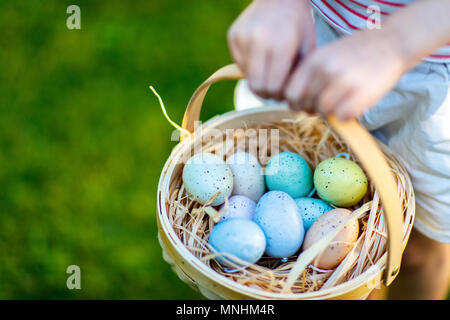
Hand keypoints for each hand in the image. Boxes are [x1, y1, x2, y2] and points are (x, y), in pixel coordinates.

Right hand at [227, 0, 314, 99]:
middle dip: (267, 92)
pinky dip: (250, 66)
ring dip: (258, 79)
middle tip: (275, 89)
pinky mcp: (233, 35)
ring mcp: (243, 36)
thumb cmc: (298, 24)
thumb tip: (289, 103)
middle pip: (257, 86)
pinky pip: (240, 64)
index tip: (284, 93)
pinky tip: (260, 55)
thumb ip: (298, 76)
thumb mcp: (307, 48)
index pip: (273, 88)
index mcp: (281, 44)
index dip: (279, 95)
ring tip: (270, 70)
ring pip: (247, 77)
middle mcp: (259, 40)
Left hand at [285, 29, 405, 119]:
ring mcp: (343, 81)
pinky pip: (342, 117)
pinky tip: (353, 106)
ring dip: (330, 113)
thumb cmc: (355, 53)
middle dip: (312, 109)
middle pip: (304, 105)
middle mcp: (325, 70)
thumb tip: (294, 104)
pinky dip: (346, 116)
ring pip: (323, 111)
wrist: (391, 42)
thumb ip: (309, 76)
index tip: (306, 103)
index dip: (296, 103)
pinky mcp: (362, 93)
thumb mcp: (326, 56)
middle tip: (325, 105)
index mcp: (313, 60)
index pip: (290, 93)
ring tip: (341, 104)